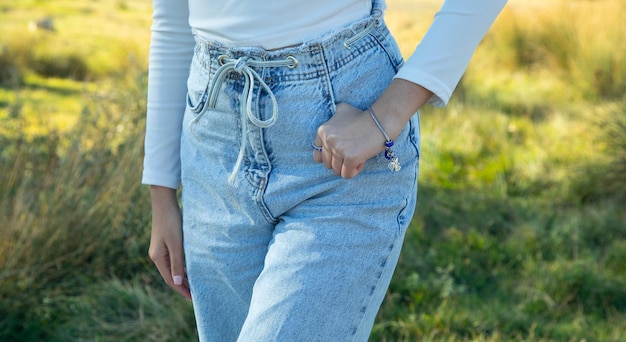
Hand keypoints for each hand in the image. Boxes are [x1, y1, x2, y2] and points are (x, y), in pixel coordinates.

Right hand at [148, 186, 190, 299]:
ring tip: (194, 286)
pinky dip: (182, 267)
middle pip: (171, 276)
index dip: (181, 290)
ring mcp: (160, 250)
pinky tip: (190, 270)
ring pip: (173, 268)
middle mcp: (157, 256)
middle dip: (182, 286)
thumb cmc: (171, 222)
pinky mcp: (166, 243)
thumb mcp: (176, 244)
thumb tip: (178, 283)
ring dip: (183, 277)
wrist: (165, 203)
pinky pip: (174, 260)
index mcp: (158, 258)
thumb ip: (177, 263)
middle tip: (196, 295)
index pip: (170, 280)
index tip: (193, 299)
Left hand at [313, 79, 433, 177]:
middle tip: (351, 155)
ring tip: (357, 158)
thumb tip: (329, 125)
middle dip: (339, 163)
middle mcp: (328, 140)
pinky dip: (353, 172)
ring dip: (347, 168)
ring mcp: (338, 149)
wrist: (380, 120)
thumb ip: (332, 118)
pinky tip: (361, 162)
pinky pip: (346, 174)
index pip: (318, 155)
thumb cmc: (362, 116)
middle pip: (327, 164)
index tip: (339, 154)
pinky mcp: (350, 158)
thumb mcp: (342, 110)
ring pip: (336, 171)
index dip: (330, 157)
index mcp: (323, 131)